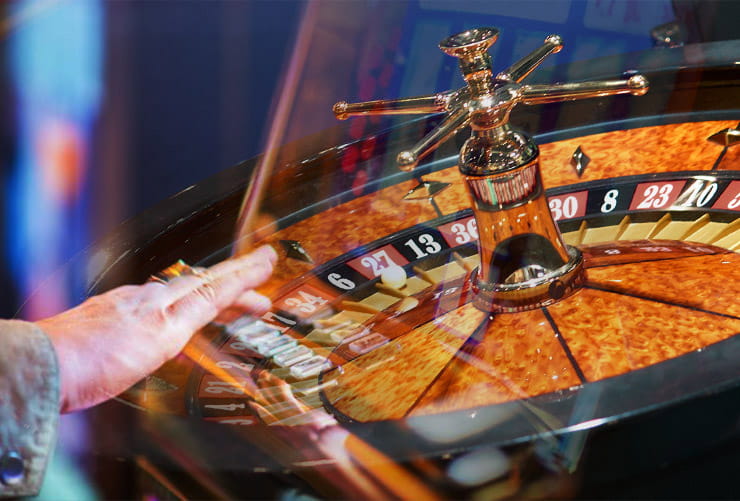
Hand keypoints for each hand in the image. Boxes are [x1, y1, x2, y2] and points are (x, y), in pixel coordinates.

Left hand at [38, 245, 276, 412]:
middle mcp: (149, 298)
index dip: (245, 272)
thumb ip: (198, 310)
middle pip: (201, 289)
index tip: (268, 258)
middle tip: (260, 299)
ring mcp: (129, 309)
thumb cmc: (98, 357)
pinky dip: (181, 316)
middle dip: (235, 291)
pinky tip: (176, 330)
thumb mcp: (162, 335)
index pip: (216, 282)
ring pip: (180, 300)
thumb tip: (231, 286)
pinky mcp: (112, 325)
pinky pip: (159, 312)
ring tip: (229, 312)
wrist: (45, 368)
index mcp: (166, 301)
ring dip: (210, 303)